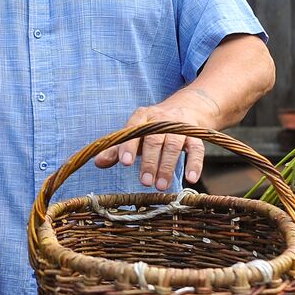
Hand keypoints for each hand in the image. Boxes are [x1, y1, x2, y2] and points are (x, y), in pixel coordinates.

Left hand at [91, 98, 215, 189]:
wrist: (185, 108)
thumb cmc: (153, 127)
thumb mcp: (134, 134)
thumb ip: (117, 149)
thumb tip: (97, 163)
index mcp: (142, 117)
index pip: (133, 130)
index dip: (128, 146)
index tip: (124, 163)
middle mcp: (161, 119)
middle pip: (154, 140)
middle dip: (149, 162)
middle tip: (145, 183)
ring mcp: (180, 125)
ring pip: (174, 145)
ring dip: (167, 167)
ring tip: (161, 186)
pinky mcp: (195, 134)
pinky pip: (197, 148)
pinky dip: (194, 163)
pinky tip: (191, 178)